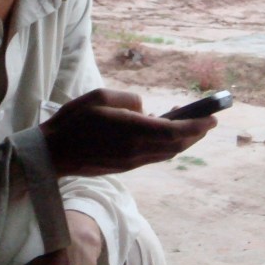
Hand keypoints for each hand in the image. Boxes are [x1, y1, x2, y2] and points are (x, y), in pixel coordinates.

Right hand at [40, 88, 214, 177]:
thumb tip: (144, 109)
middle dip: (195, 134)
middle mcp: (136, 150)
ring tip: (190, 126)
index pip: (174, 131)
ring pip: (167, 154)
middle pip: (176, 146)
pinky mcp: (125, 167)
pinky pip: (154, 157)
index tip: (212, 118)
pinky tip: (164, 134)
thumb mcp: (100, 96)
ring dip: (182, 142)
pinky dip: (166, 146)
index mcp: (131, 131)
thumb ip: (129, 100)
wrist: (52, 154)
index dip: (196, 126)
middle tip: (208, 121)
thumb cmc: (72, 120)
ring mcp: (131, 162)